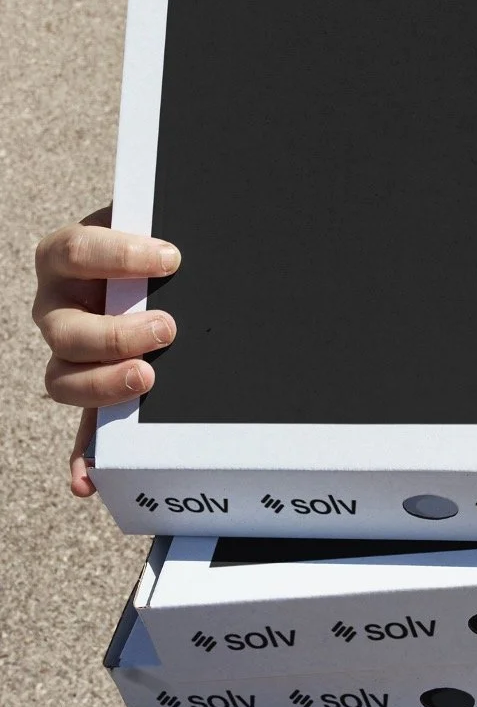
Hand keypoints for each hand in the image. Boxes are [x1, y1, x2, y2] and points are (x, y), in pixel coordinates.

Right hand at [33, 208, 180, 496]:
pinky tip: (88, 479)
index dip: (119, 256)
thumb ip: (158, 236)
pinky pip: (80, 428)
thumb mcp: (152, 226)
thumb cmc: (154, 238)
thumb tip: (187, 250)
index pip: (76, 251)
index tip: (170, 259)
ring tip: (145, 380)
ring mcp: (68, 352)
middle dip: (115, 335)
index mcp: (66, 257)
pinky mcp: (90, 388)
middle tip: (167, 329)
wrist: (157, 260)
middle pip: (65, 330)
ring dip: (103, 387)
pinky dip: (83, 456)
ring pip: (63, 380)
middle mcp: (58, 307)